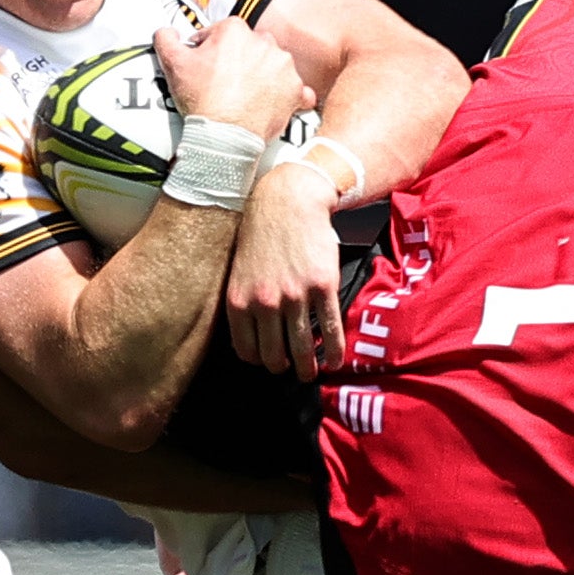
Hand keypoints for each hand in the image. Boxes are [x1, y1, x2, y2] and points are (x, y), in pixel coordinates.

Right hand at [153, 10, 310, 133]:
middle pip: (250, 46)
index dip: (211, 48)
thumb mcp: (173, 65)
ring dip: (264, 74)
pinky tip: (276, 101)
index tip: (207, 63)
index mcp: (235, 31)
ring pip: (274, 64)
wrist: (225, 137)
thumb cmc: (202, 100)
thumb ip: (166, 40)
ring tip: (247, 94)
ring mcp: (283, 67)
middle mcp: (264, 43)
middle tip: (226, 80)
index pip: (222, 32)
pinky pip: (298, 88)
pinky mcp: (295, 90)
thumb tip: (166, 31)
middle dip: (240, 59)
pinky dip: (289, 94)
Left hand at [226, 158, 345, 377]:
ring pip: (302, 349)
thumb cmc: (262, 235)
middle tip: (293, 369)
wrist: (288, 202)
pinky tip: (334, 360)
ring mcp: (295, 296)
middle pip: (274, 356)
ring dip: (308, 368)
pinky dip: (333, 352)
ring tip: (312, 372)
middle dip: (284, 368)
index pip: (247, 351)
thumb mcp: (240, 272)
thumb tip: (254, 335)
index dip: (260, 362)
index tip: (270, 361)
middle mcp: (265, 303)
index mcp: (240, 301)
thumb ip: (245, 303)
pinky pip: (329, 330)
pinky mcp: (322, 287)